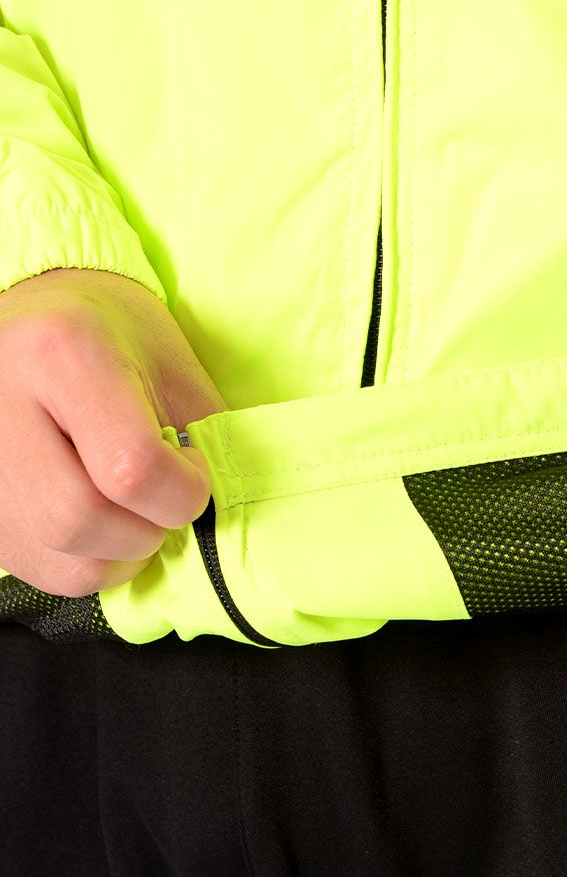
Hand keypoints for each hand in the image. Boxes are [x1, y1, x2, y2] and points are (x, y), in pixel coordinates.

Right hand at [0, 267, 226, 595]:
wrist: (41, 310)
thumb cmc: (117, 335)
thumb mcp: (176, 368)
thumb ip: (205, 438)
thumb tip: (220, 512)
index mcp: (63, 355)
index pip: (131, 468)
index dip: (183, 492)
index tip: (194, 471)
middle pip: (79, 520)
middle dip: (148, 531)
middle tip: (165, 500)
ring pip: (56, 556)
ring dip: (118, 554)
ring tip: (134, 512)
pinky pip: (36, 566)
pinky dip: (84, 562)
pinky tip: (101, 523)